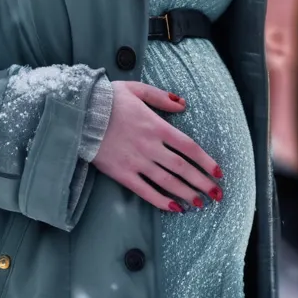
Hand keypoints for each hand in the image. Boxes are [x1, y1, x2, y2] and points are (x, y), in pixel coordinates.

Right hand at [91, 80, 222, 209]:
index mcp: (156, 125)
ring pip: (168, 182)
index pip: (189, 147)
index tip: (218, 172)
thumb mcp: (136, 89)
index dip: (206, 161)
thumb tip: (183, 104)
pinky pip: (145, 191)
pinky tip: (174, 208)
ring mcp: (136, 161)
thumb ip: (161, 97)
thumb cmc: (107, 99)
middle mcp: (150, 146)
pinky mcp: (122, 173)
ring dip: (187, 194)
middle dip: (203, 183)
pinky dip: (161, 201)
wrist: (79, 113)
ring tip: (201, 203)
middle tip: (217, 194)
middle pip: (183, 168)